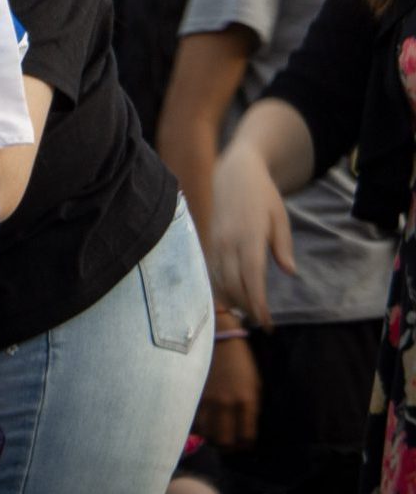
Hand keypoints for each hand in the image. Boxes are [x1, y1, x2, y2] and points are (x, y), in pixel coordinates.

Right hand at [193, 330, 260, 447]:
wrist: (216, 331)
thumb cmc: (239, 357)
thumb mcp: (254, 382)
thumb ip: (250, 408)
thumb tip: (242, 428)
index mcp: (246, 401)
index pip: (246, 438)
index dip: (243, 444)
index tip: (240, 440)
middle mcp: (225, 403)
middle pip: (223, 441)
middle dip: (225, 444)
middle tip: (224, 437)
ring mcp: (205, 397)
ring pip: (204, 432)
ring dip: (207, 433)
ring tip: (209, 427)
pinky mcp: (189, 389)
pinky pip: (189, 417)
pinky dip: (193, 421)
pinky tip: (196, 414)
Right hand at [210, 144, 295, 329]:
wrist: (234, 174)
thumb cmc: (262, 196)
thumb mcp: (280, 217)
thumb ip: (283, 245)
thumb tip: (288, 271)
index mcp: (249, 236)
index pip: (251, 278)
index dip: (258, 303)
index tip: (267, 323)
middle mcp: (228, 241)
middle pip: (233, 284)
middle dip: (247, 308)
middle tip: (263, 324)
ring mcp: (216, 241)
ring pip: (220, 279)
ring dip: (234, 300)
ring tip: (250, 314)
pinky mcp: (210, 240)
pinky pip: (214, 270)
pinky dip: (223, 287)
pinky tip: (234, 296)